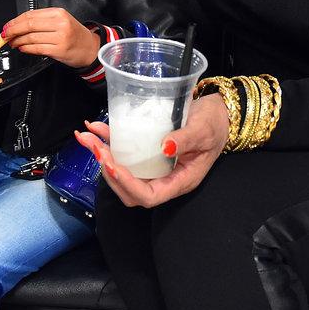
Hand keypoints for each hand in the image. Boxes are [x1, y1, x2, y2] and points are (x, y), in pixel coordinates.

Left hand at [1, 9, 101, 68]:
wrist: (90, 48)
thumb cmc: (74, 34)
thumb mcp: (61, 21)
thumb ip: (42, 20)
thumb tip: (18, 24)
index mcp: (59, 13)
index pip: (31, 15)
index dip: (15, 21)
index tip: (7, 26)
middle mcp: (60, 23)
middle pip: (29, 25)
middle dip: (13, 30)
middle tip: (4, 35)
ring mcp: (60, 37)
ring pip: (31, 37)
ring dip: (18, 41)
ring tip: (12, 43)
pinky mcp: (59, 50)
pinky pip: (37, 48)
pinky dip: (26, 48)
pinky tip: (22, 48)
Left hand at [74, 93, 228, 207]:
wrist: (219, 113)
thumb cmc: (215, 123)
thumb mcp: (204, 128)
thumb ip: (186, 138)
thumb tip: (165, 148)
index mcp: (181, 180)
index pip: (149, 196)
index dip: (127, 184)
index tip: (112, 163)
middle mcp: (165, 178)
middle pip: (130, 190)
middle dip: (108, 170)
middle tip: (95, 147)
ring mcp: (155, 168)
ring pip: (123, 173)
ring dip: (103, 157)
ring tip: (88, 138)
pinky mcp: (148, 155)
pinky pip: (126, 156)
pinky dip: (109, 143)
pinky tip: (98, 129)